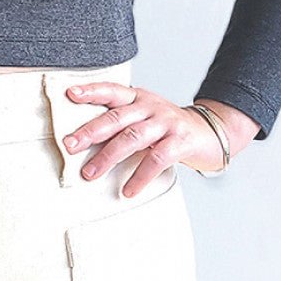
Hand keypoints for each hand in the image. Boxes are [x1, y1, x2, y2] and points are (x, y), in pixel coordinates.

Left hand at [63, 84, 258, 196]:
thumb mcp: (145, 116)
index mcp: (138, 97)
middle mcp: (150, 106)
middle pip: (116, 117)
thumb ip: (121, 121)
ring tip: (90, 174)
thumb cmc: (167, 127)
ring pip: (132, 138)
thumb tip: (82, 140)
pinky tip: (128, 190)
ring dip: (108, 157)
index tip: (69, 95)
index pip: (111, 90)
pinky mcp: (180, 141)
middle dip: (90, 132)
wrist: (210, 132)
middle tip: (69, 146)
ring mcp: (166, 122)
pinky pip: (156, 160)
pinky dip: (139, 176)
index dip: (91, 91)